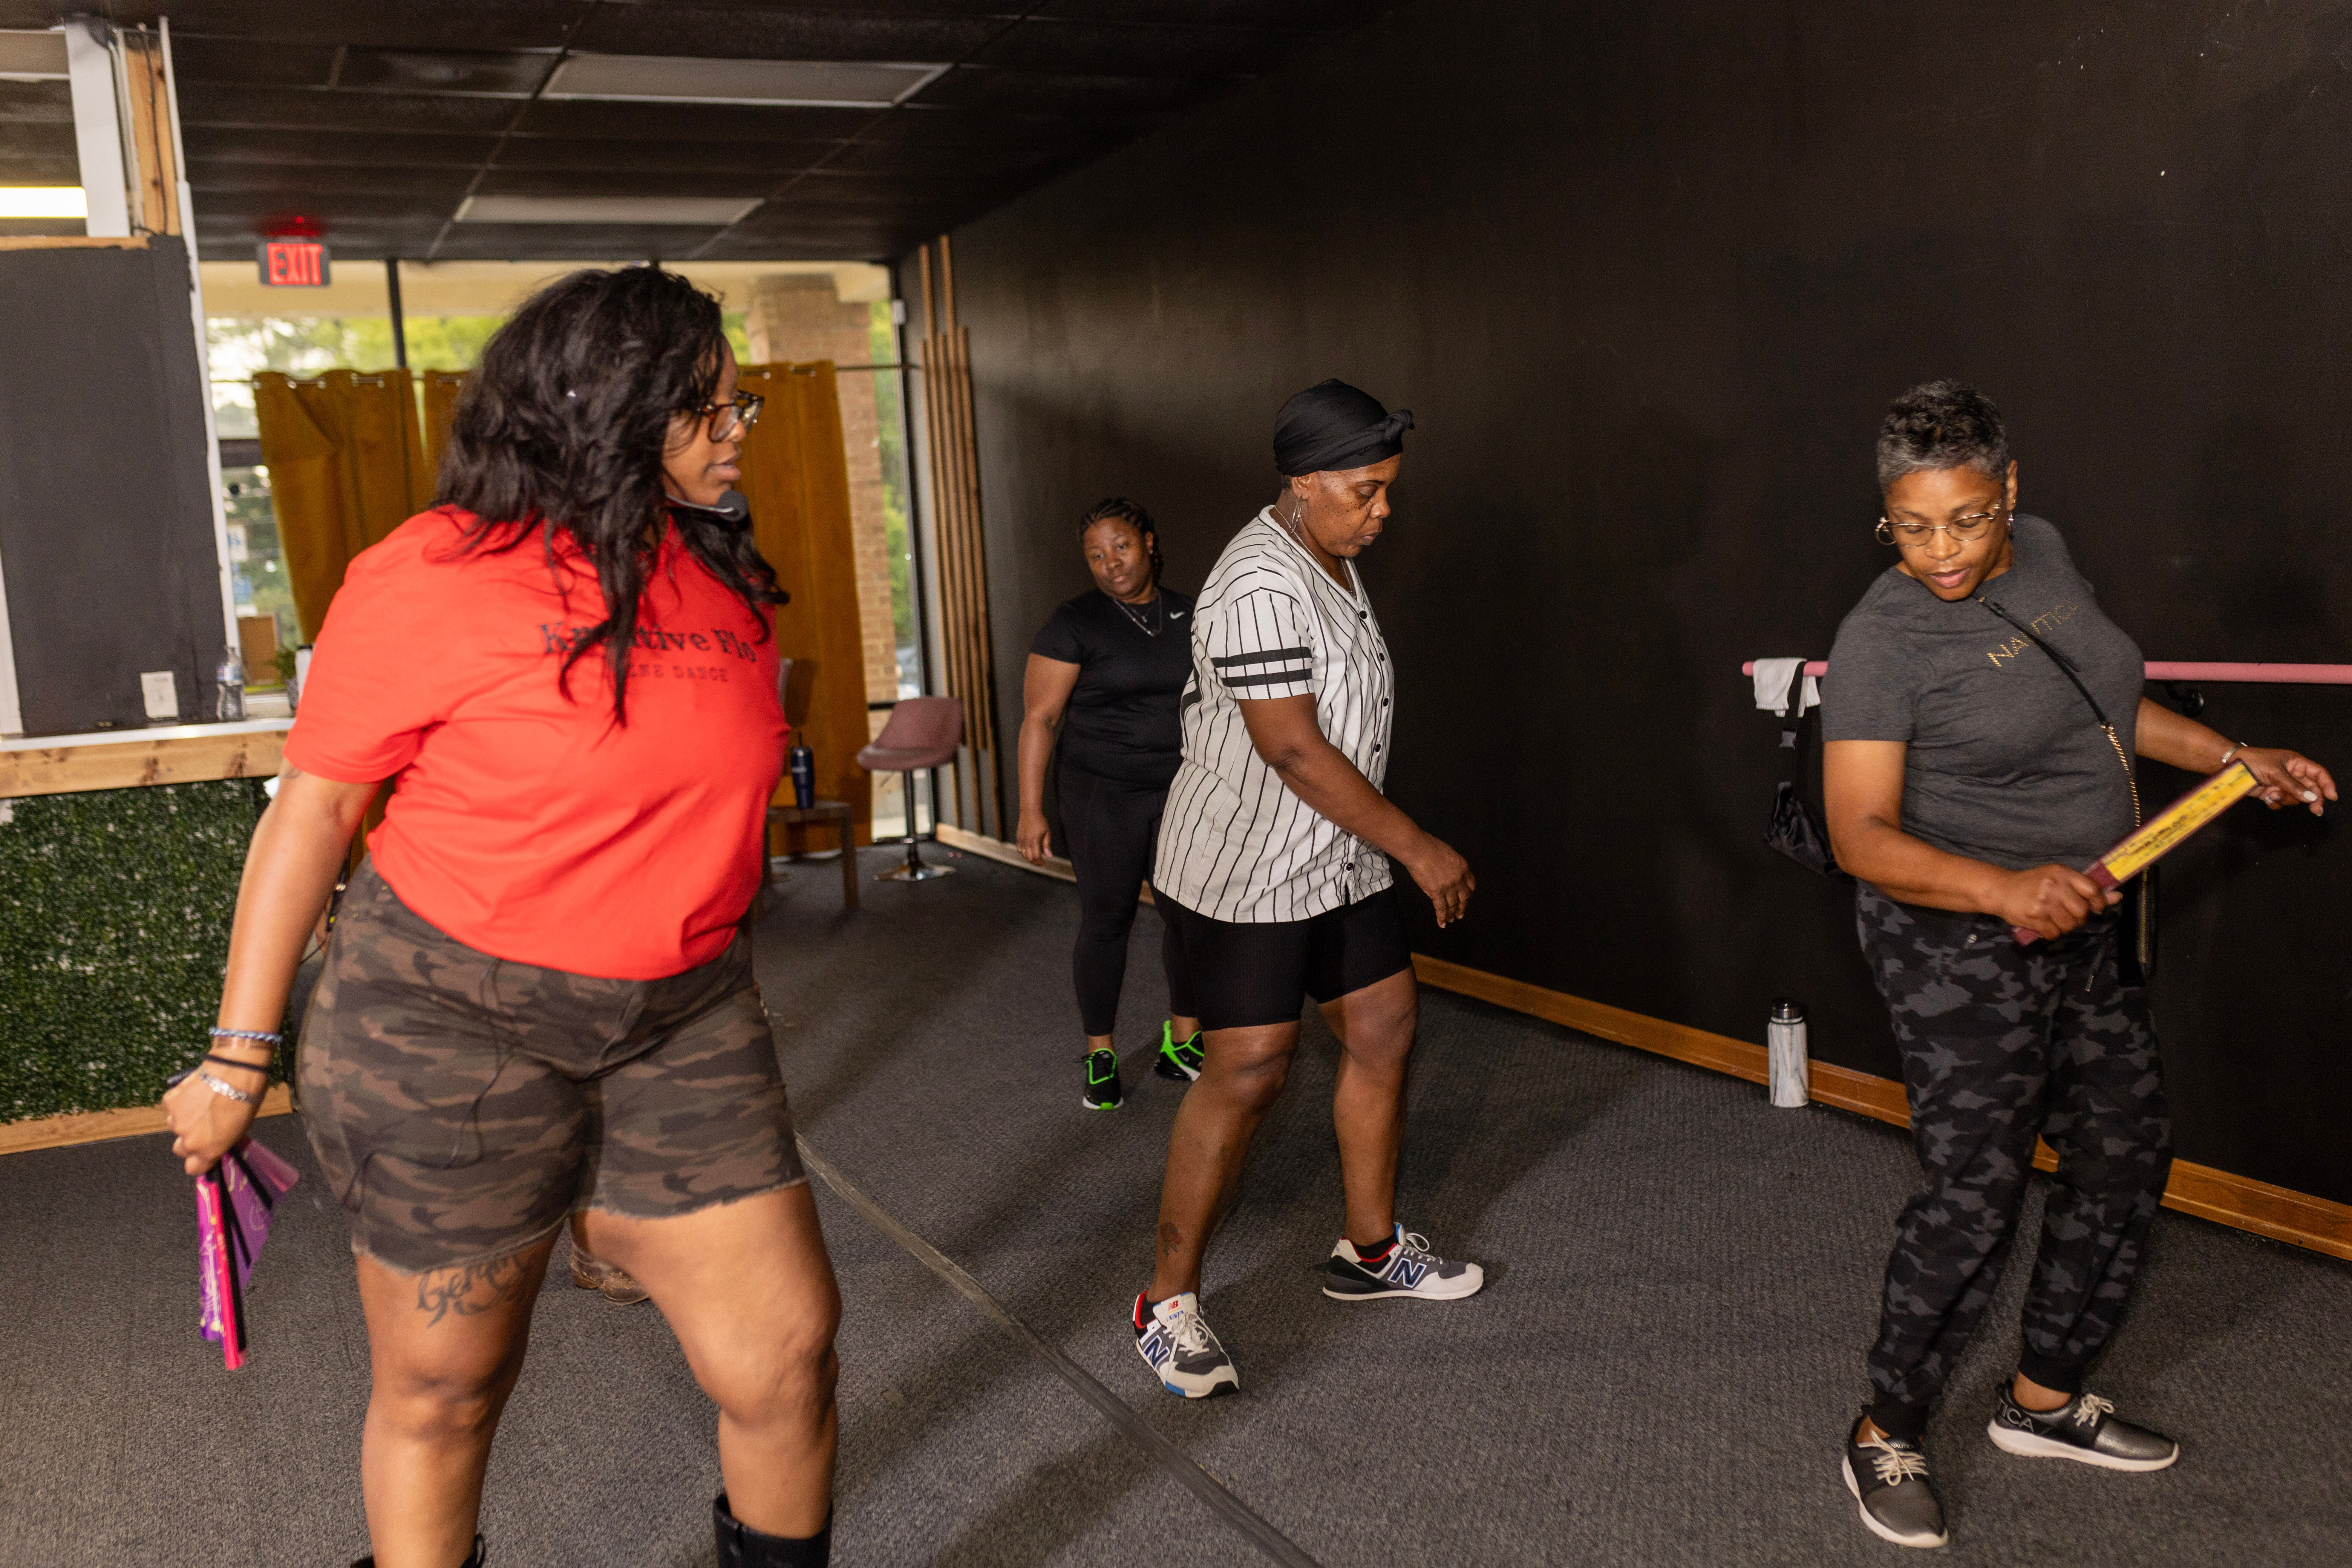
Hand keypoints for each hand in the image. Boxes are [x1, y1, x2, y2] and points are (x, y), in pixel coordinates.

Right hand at [163, 1065, 264, 1175]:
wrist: (234, 1072)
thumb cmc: (245, 1100)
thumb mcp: (240, 1129)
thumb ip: (221, 1142)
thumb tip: (215, 1144)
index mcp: (208, 1150)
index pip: (193, 1169)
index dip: (198, 1161)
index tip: (202, 1154)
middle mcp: (189, 1141)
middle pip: (181, 1149)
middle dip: (189, 1141)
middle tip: (202, 1125)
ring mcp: (176, 1121)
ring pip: (175, 1126)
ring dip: (184, 1119)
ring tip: (201, 1104)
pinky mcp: (169, 1102)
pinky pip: (171, 1107)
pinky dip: (180, 1102)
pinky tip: (194, 1092)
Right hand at [1015, 809, 1052, 865]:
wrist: (1029, 812)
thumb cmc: (1040, 821)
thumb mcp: (1047, 832)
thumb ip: (1047, 845)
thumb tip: (1050, 856)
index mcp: (1034, 841)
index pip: (1036, 857)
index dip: (1040, 863)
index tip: (1044, 864)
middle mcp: (1026, 842)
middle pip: (1029, 858)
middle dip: (1035, 863)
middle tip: (1040, 863)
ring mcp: (1021, 840)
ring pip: (1024, 855)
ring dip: (1030, 859)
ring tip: (1036, 859)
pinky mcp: (1017, 838)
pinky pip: (1019, 850)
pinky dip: (1024, 854)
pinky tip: (1029, 853)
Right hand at [1404, 835, 1474, 927]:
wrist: (1419, 849)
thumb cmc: (1430, 847)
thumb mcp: (1449, 853)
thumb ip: (1452, 865)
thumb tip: (1449, 872)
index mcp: (1463, 868)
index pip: (1471, 885)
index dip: (1469, 893)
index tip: (1466, 898)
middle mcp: (1458, 879)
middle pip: (1464, 897)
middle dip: (1462, 907)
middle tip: (1461, 913)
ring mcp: (1448, 887)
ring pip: (1452, 905)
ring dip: (1452, 913)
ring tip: (1452, 919)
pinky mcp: (1436, 892)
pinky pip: (1440, 908)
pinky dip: (1441, 917)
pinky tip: (1442, 923)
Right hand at [1988, 864, 2117, 940]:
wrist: (2001, 890)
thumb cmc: (2033, 883)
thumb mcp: (2059, 878)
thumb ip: (2086, 888)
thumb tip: (2117, 897)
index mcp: (2061, 873)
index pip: (2092, 890)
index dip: (2098, 902)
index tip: (2094, 907)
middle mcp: (2054, 886)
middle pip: (2082, 911)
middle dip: (2079, 917)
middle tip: (2069, 914)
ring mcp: (2043, 903)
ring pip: (2069, 925)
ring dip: (2066, 926)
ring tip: (2055, 919)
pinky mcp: (2034, 918)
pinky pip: (2054, 933)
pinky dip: (2052, 932)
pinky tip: (2045, 924)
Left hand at [2233, 747, 2336, 816]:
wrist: (2229, 767)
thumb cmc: (2252, 762)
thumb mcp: (2276, 772)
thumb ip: (2294, 786)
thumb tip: (2311, 798)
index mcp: (2296, 763)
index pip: (2318, 773)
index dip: (2327, 784)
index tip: (2332, 797)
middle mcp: (2291, 773)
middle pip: (2310, 789)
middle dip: (2312, 799)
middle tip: (2316, 810)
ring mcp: (2281, 784)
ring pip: (2295, 798)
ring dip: (2287, 799)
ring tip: (2273, 794)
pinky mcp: (2270, 792)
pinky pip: (2281, 802)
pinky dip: (2275, 803)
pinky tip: (2267, 797)